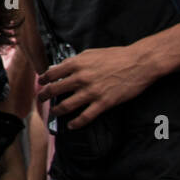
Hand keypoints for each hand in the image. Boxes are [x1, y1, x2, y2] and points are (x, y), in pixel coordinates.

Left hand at [37, 44, 151, 127]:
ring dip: (57, 111)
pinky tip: (72, 126)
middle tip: (41, 100)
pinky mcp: (104, 103)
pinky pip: (85, 116)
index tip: (40, 84)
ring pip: (66, 106)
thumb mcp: (91, 53)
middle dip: (44, 96)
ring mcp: (91, 92)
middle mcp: (80, 78)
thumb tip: (60, 68)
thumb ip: (74, 61)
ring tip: (53, 113)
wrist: (139, 62)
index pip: (51, 74)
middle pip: (54, 90)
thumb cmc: (116, 56)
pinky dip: (76, 123)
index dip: (43, 80)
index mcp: (76, 64)